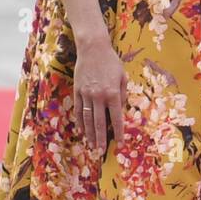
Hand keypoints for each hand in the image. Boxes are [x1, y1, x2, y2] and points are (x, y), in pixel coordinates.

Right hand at [73, 37, 127, 151]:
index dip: (118, 132)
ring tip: (91, 145)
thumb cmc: (111, 62)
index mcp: (112, 93)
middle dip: (101, 138)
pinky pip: (78, 110)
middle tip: (101, 151)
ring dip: (89, 133)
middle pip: (99, 122)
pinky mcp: (77, 91)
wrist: (92, 48)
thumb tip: (120, 110)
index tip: (120, 143)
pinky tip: (82, 131)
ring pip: (87, 118)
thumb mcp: (122, 77)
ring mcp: (86, 94)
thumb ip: (123, 94)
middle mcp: (99, 96)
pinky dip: (80, 122)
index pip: (116, 118)